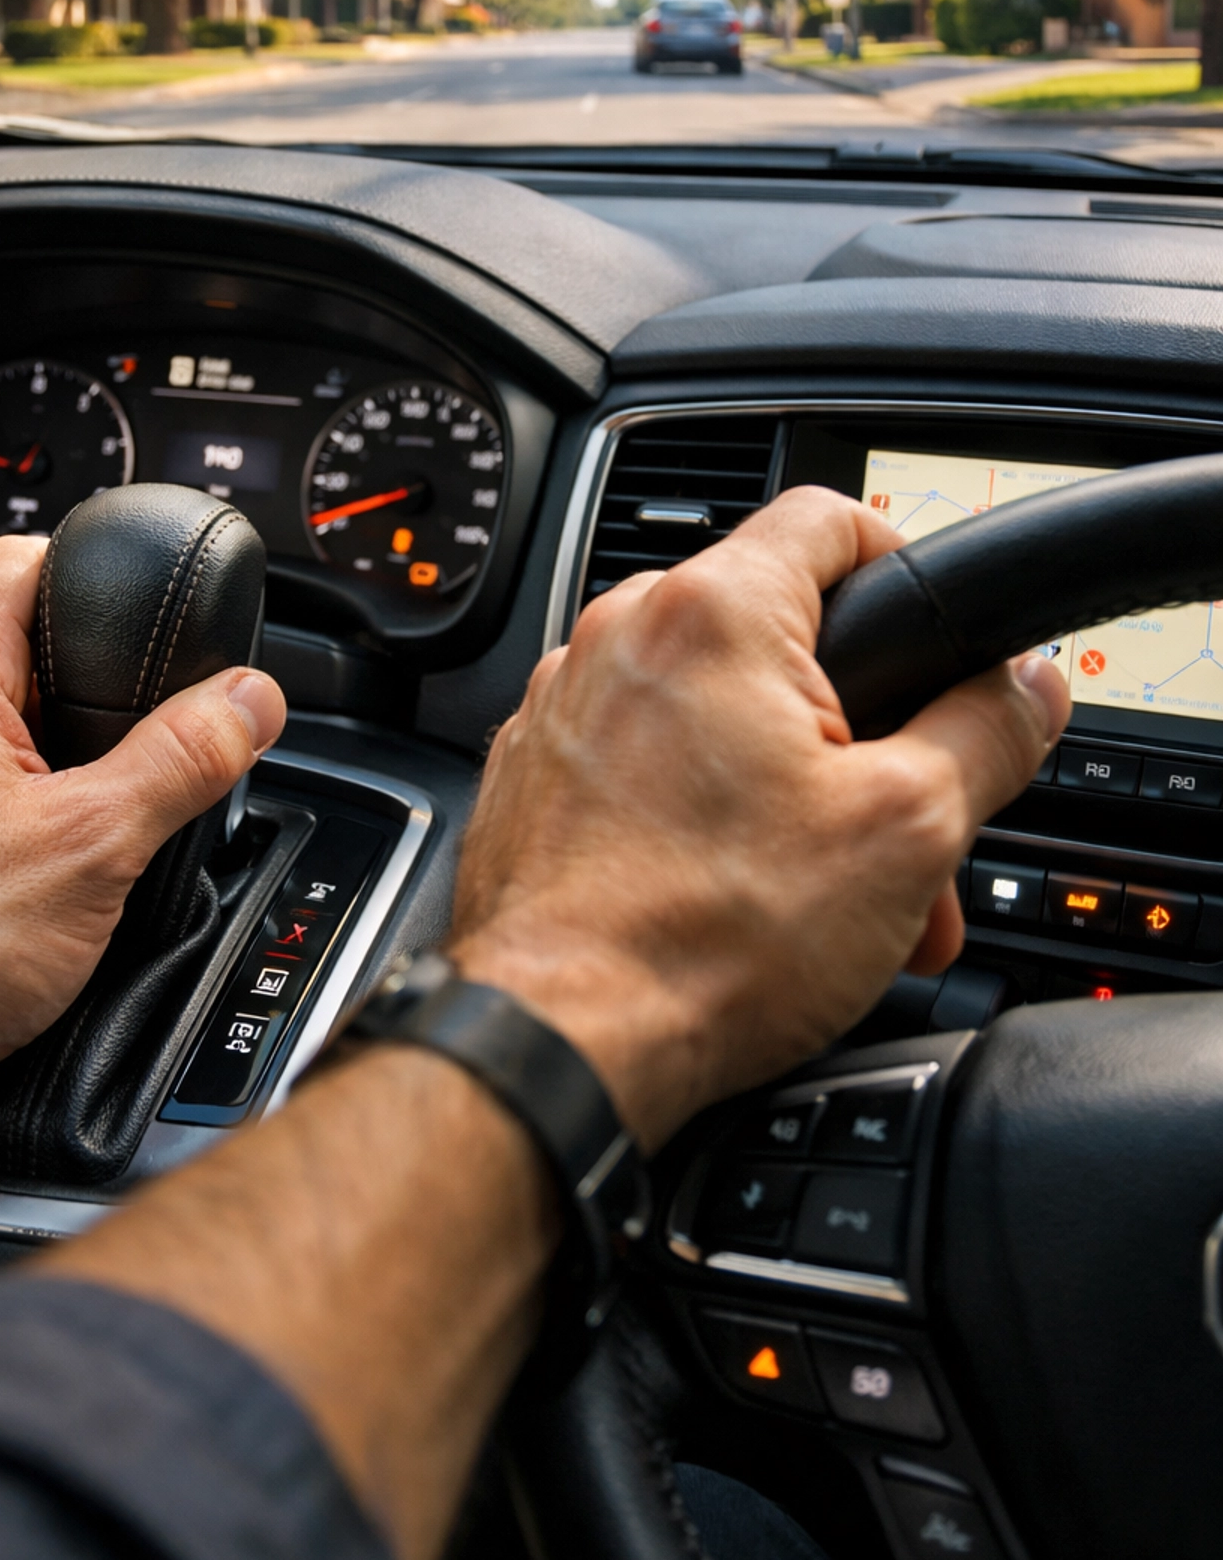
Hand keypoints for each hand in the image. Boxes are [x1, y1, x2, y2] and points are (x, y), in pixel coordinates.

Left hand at [0, 537, 284, 1221]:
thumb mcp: (91, 844)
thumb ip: (181, 761)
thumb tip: (249, 701)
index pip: (22, 560)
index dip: (99, 574)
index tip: (155, 614)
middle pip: (16, 656)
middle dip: (90, 698)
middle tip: (142, 748)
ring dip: (49, 774)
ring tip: (96, 828)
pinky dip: (9, 829)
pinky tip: (44, 885)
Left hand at [450, 487, 1066, 1148]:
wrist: (560, 1040)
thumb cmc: (705, 938)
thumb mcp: (905, 831)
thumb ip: (983, 734)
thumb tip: (1025, 687)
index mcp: (712, 614)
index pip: (830, 518)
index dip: (903, 564)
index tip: (931, 635)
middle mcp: (620, 638)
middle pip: (777, 638)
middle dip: (860, 734)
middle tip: (903, 827)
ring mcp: (564, 706)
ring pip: (712, 712)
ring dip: (788, 786)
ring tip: (830, 894)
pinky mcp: (534, 777)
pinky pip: (642, 763)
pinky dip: (702, 813)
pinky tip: (741, 900)